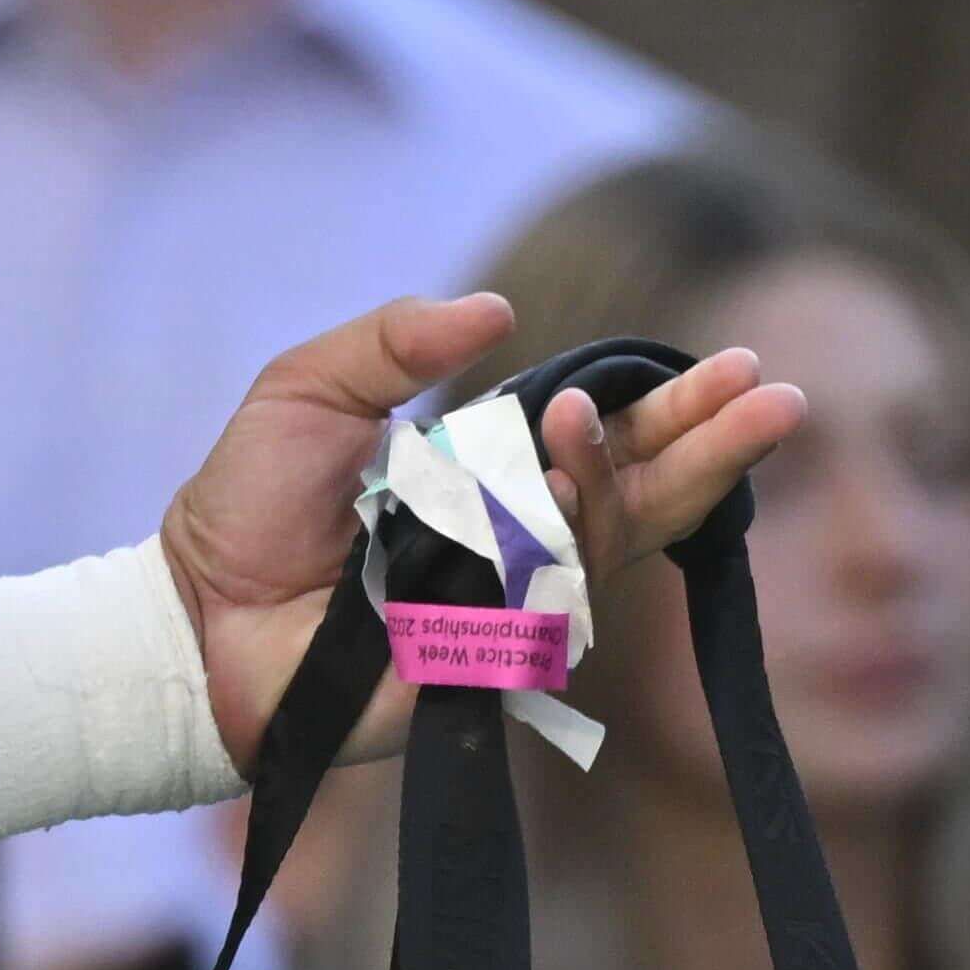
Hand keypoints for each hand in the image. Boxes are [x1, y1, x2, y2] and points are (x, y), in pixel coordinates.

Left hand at [158, 299, 803, 756]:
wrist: (188, 615)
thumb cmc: (242, 510)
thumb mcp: (310, 391)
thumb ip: (396, 343)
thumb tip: (497, 311)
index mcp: (487, 481)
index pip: (606, 442)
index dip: (672, 410)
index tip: (737, 370)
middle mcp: (512, 545)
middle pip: (641, 494)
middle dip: (713, 447)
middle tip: (781, 399)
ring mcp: (506, 607)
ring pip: (606, 537)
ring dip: (626, 469)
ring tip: (624, 413)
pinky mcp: (485, 658)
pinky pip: (546, 592)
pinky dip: (558, 528)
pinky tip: (560, 472)